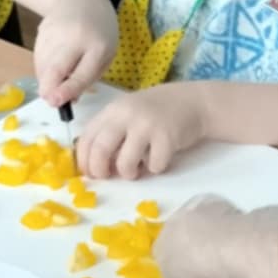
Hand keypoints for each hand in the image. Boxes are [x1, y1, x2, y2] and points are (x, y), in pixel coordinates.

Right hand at [36, 0, 118, 107]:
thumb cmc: (98, 32)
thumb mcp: (105, 54)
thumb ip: (89, 76)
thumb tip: (69, 99)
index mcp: (98, 46)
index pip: (82, 72)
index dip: (68, 88)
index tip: (56, 101)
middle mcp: (75, 37)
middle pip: (56, 67)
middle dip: (49, 87)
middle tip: (48, 100)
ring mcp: (56, 32)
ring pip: (44, 65)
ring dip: (47, 78)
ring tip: (57, 78)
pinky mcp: (41, 30)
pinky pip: (38, 57)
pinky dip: (43, 67)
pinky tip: (53, 64)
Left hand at [78, 87, 208, 181]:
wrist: (193, 101)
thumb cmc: (157, 112)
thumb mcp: (128, 114)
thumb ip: (111, 132)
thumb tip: (94, 164)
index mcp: (112, 110)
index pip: (87, 139)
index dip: (84, 161)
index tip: (90, 173)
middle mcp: (126, 115)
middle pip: (100, 151)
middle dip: (100, 171)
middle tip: (108, 176)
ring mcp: (147, 126)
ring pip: (125, 164)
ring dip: (129, 173)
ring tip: (137, 169)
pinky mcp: (167, 138)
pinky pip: (153, 166)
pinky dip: (155, 168)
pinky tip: (160, 158)